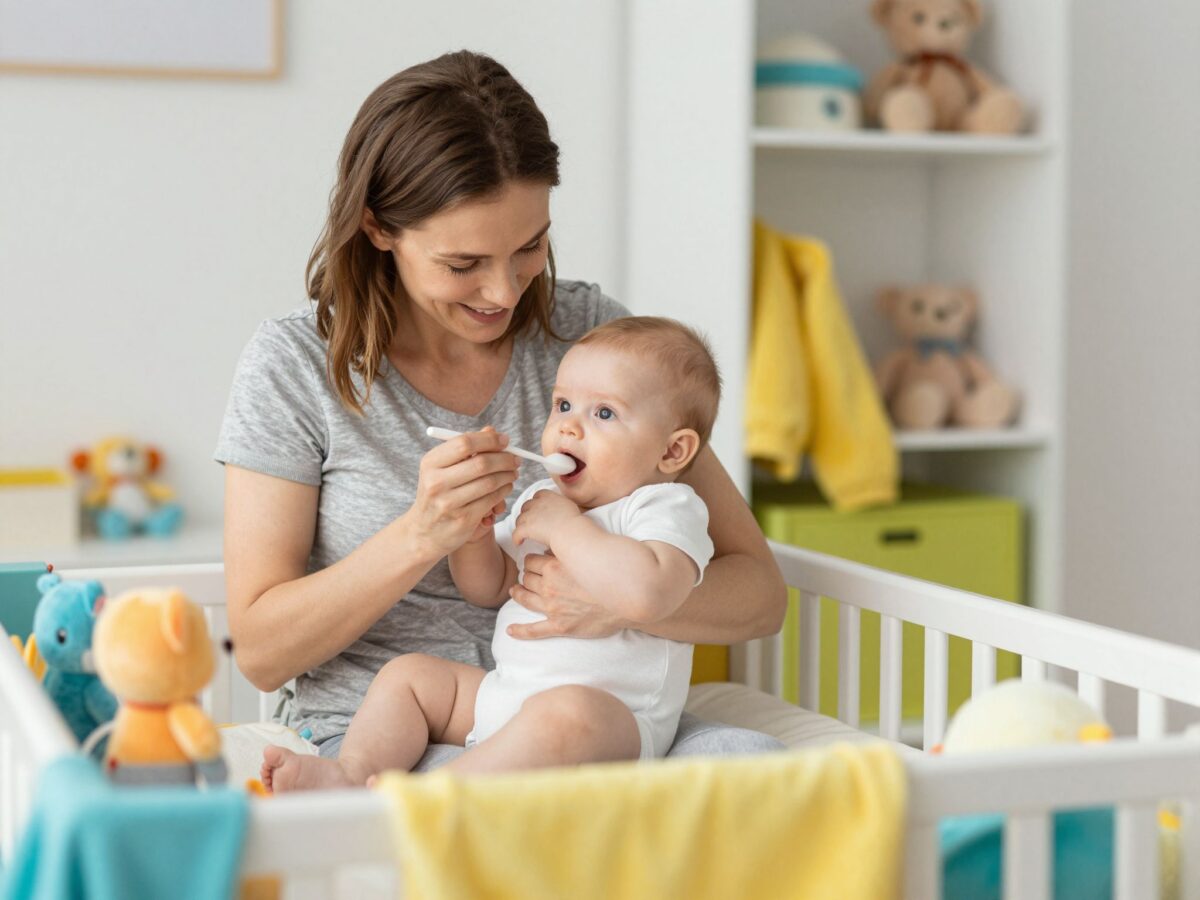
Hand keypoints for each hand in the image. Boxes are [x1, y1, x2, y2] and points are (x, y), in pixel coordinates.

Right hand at [408, 427, 518, 557]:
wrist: (425, 532)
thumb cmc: (438, 493)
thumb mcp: (442, 468)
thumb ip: (466, 448)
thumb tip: (492, 431)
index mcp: (430, 463)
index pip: (465, 443)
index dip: (490, 440)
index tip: (505, 440)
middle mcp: (436, 482)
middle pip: (481, 463)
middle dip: (505, 459)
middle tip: (516, 458)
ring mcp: (450, 503)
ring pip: (490, 482)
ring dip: (508, 475)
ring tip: (513, 472)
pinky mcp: (464, 520)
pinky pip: (492, 499)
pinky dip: (505, 490)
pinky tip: (506, 486)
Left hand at [507, 552, 628, 639]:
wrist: (629, 600)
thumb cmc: (611, 574)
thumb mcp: (586, 553)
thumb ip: (567, 550)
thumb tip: (552, 547)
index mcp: (554, 567)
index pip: (531, 560)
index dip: (531, 559)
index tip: (535, 560)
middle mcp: (549, 587)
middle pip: (526, 578)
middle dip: (526, 575)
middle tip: (528, 575)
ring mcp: (553, 608)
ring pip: (525, 599)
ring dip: (518, 594)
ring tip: (515, 592)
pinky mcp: (560, 627)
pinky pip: (534, 630)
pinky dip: (520, 631)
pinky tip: (510, 631)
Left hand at [512, 490, 580, 548]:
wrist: (571, 531)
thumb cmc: (574, 522)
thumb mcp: (569, 506)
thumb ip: (560, 504)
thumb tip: (558, 509)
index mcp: (549, 496)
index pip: (538, 495)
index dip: (536, 503)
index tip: (538, 511)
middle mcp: (538, 503)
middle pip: (526, 506)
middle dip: (527, 514)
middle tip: (530, 523)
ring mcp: (531, 515)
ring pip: (520, 519)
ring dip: (521, 526)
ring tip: (525, 534)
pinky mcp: (527, 527)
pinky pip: (517, 532)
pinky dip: (517, 537)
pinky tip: (519, 542)